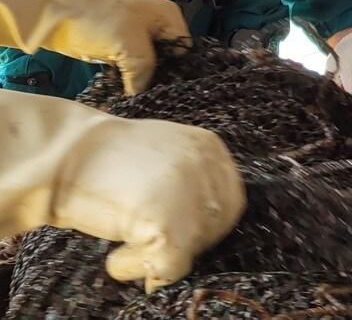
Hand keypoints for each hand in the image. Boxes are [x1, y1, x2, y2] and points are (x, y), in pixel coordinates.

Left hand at [0, 0, 187, 93]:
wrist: (58, 10)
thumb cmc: (102, 21)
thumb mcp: (132, 46)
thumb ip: (145, 72)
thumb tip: (141, 95)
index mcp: (168, 19)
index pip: (184, 50)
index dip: (180, 71)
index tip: (172, 93)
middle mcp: (155, 28)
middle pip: (166, 60)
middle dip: (159, 79)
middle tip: (155, 100)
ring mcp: (134, 40)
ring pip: (146, 67)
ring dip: (141, 83)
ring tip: (140, 102)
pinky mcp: (115, 51)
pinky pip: (128, 71)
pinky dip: (125, 83)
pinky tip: (125, 97)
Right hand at [51, 103, 245, 290]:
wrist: (59, 155)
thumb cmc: (102, 163)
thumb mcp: (163, 158)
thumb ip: (190, 182)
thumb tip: (201, 228)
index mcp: (210, 148)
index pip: (228, 202)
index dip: (198, 224)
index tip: (164, 228)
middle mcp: (210, 168)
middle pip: (217, 228)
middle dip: (182, 241)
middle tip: (142, 237)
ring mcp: (192, 195)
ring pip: (193, 250)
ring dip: (154, 253)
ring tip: (122, 234)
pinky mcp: (170, 226)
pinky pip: (166, 268)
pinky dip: (133, 267)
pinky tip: (114, 249)